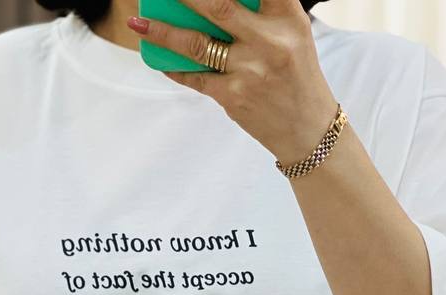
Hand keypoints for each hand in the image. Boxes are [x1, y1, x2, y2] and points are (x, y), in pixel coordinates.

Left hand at [127, 0, 338, 165]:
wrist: (307, 130)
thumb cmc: (296, 74)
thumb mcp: (293, 34)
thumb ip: (264, 11)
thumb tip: (211, 5)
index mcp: (288, 18)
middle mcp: (269, 41)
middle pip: (218, 6)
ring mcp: (249, 71)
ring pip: (196, 44)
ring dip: (162, 31)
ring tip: (139, 22)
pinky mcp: (233, 97)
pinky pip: (196, 77)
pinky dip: (175, 67)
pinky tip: (159, 58)